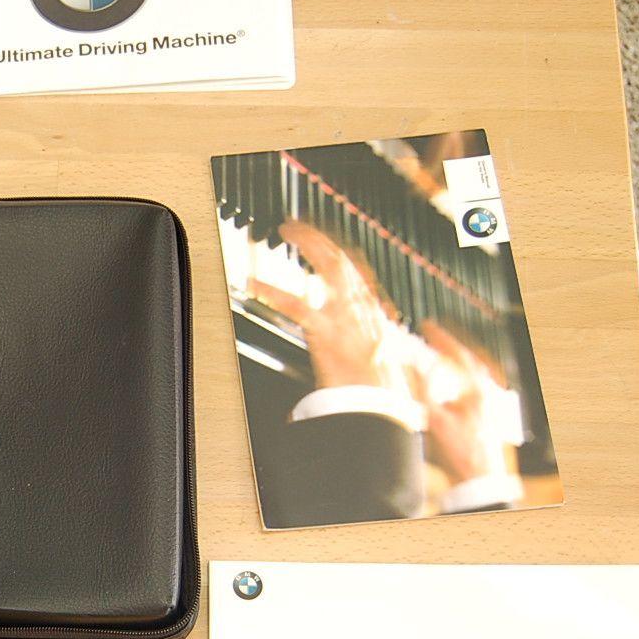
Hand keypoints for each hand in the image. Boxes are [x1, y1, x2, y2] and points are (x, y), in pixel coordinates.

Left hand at [249, 220, 408, 393]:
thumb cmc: (380, 392)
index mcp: (373, 316)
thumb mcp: (382, 363)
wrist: (379, 410)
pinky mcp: (328, 334)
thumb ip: (373, 344)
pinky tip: (255, 284)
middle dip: (320, 239)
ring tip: (286, 232)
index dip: (337, 253)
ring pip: (328, 268)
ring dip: (307, 245)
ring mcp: (347, 319)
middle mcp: (363, 310)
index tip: (323, 243)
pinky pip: (298, 304)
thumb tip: (372, 342)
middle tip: (297, 228)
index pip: (357, 273)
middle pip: (343, 260)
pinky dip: (274, 291)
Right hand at [407, 322, 514, 483]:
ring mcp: (489, 402)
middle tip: (435, 335)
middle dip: (450, 346)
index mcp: (476, 390)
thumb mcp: (436, 419)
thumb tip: (417, 366)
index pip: (458, 355)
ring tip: (442, 353)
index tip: (429, 326)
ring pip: (472, 373)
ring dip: (456, 362)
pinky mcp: (487, 412)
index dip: (442, 338)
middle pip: (469, 361)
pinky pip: (473, 385)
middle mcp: (486, 393)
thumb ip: (426, 390)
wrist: (479, 476)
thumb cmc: (459, 451)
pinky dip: (460, 376)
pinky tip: (452, 381)